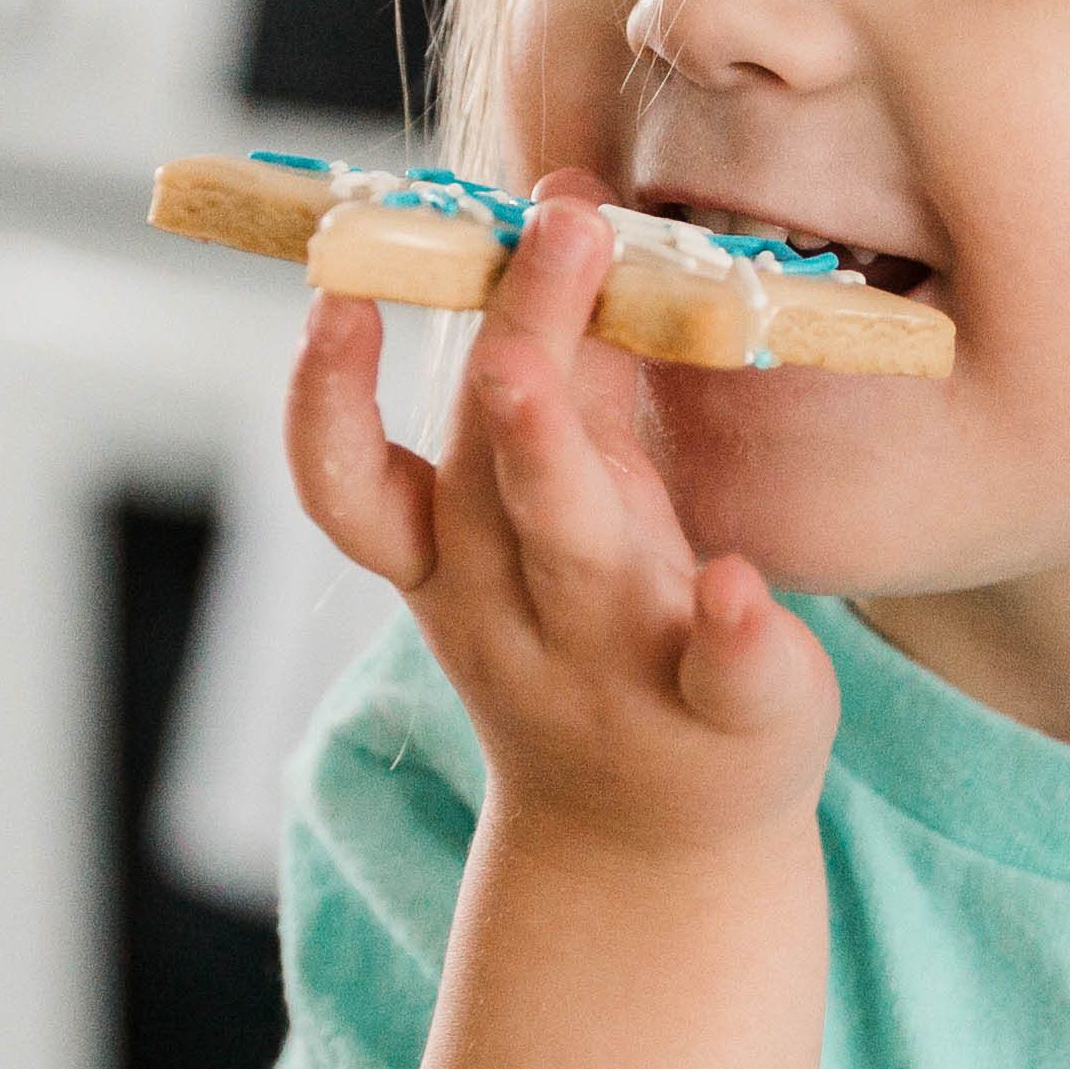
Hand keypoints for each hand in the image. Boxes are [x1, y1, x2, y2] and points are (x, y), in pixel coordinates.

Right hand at [285, 172, 837, 855]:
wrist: (647, 853)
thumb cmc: (597, 638)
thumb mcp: (554, 513)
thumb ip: (570, 376)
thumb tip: (567, 215)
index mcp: (456, 556)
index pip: (360, 475)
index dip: (329, 391)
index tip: (333, 286)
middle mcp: (513, 606)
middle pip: (486, 475)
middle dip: (511, 348)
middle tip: (549, 226)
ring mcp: (614, 659)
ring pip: (570, 550)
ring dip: (554, 454)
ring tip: (546, 366)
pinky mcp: (722, 713)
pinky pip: (721, 676)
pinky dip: (729, 632)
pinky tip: (740, 587)